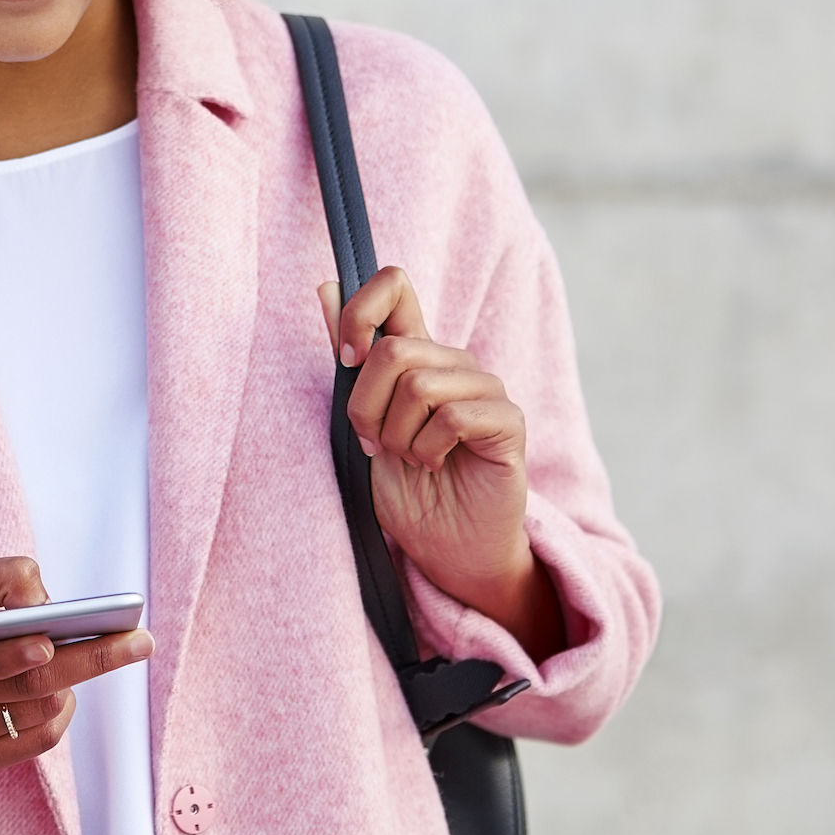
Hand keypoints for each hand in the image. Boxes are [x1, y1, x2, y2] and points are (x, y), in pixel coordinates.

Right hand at [0, 557, 155, 784]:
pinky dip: (61, 710)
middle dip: (91, 659)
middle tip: (140, 639)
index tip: (47, 642)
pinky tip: (65, 686)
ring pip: (39, 710)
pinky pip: (37, 740)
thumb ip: (2, 577)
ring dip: (76, 679)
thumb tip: (51, 603)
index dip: (7, 656)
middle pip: (27, 686)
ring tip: (99, 650)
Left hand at [327, 269, 564, 660]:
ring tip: (410, 459)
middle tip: (375, 444)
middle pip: (392, 351)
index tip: (345, 360)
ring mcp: (485, 388)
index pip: (394, 286)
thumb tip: (326, 286)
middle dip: (366, 407)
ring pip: (420, 385)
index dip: (360, 311)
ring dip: (399, 436)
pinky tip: (436, 465)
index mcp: (418, 354)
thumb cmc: (409, 490)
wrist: (446, 549)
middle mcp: (452, 362)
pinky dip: (429, 448)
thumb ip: (352, 359)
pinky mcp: (507, 421)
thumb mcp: (363, 421)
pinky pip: (454, 416)